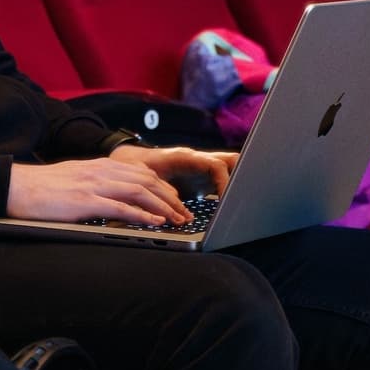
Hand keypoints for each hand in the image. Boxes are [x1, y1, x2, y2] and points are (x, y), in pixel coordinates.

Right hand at [7, 157, 193, 225]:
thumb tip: (112, 196)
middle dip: (170, 198)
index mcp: (99, 166)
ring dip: (163, 207)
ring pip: (140, 192)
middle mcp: (100, 171)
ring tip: (177, 220)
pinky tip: (155, 222)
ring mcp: (93, 185)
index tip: (175, 200)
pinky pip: (121, 207)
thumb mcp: (74, 178)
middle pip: (147, 181)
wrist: (14, 187)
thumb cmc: (41, 188)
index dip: (163, 186)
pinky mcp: (85, 201)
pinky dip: (143, 215)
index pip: (141, 172)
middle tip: (184, 214)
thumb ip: (95, 183)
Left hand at [109, 143, 238, 196]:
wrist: (128, 161)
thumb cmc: (134, 165)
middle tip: (241, 199)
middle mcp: (198, 161)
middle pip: (232, 161)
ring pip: (229, 170)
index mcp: (186, 157)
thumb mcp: (143, 178)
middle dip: (241, 177)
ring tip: (238, 205)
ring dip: (236, 185)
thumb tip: (175, 211)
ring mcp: (201, 169)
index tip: (226, 200)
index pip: (216, 165)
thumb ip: (158, 191)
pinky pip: (221, 182)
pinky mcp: (201, 180)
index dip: (225, 182)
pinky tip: (226, 209)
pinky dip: (226, 194)